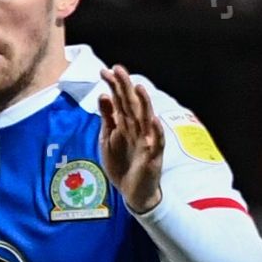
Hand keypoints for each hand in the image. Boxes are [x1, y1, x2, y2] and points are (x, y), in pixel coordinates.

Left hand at [98, 64, 164, 213]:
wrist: (132, 193)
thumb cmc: (122, 165)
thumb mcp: (108, 139)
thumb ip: (107, 118)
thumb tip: (103, 95)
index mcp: (125, 123)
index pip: (120, 99)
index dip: (113, 85)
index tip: (104, 71)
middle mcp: (137, 128)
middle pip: (132, 104)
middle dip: (125, 87)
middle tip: (118, 69)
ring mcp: (147, 140)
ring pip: (146, 119)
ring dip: (144, 103)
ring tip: (139, 88)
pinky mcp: (154, 156)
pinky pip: (157, 142)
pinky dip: (157, 132)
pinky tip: (155, 121)